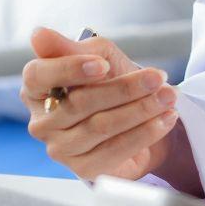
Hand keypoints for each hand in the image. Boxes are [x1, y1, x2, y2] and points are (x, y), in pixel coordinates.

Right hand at [20, 26, 182, 182]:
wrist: (138, 117)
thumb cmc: (111, 82)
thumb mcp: (97, 56)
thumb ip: (70, 48)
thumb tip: (39, 35)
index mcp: (35, 88)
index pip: (38, 76)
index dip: (69, 69)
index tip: (103, 65)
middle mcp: (42, 122)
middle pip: (79, 103)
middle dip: (124, 88)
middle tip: (158, 78)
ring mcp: (60, 149)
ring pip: (101, 126)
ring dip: (141, 109)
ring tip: (168, 97)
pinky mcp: (84, 170)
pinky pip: (115, 150)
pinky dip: (145, 133)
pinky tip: (164, 119)